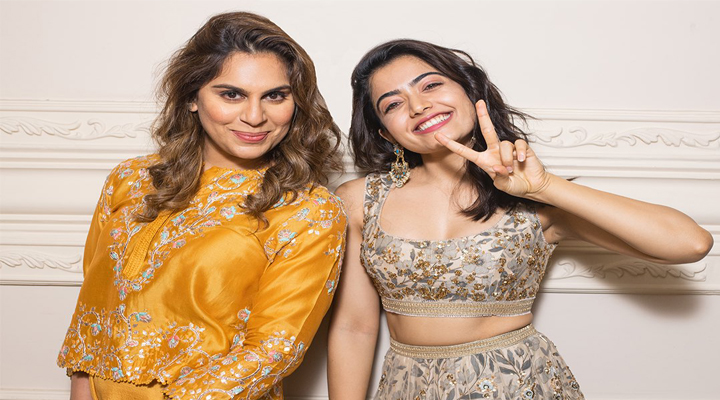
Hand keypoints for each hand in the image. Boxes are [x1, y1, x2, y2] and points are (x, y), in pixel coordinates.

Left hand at [434, 100, 550, 198]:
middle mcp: (494, 151)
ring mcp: (507, 148)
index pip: (466, 151)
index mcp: (485, 160)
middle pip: (487, 130)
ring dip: (506, 159)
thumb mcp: (503, 186)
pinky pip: (518, 145)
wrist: (532, 185)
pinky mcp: (521, 147)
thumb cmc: (515, 185)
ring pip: (504, 144)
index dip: (452, 144)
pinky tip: (521, 161)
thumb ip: (499, 178)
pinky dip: (519, 153)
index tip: (438, 136)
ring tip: (511, 169)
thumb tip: (498, 167)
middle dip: (483, 115)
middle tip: (479, 103)